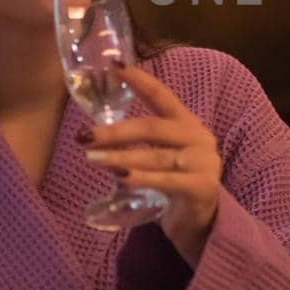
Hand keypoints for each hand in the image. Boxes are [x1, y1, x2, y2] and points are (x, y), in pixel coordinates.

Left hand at [77, 65, 220, 266]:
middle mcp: (198, 138)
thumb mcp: (159, 158)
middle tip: (85, 135)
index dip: (140, 80)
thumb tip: (94, 136)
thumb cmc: (175, 187)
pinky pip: (167, 181)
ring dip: (120, 157)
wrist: (204, 223)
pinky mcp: (203, 187)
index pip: (162, 96)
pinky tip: (119, 178)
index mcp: (187, 124)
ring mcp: (204, 162)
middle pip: (154, 128)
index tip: (114, 66)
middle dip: (116, 131)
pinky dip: (142, 178)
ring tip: (92, 158)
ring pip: (156, 156)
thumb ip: (139, 144)